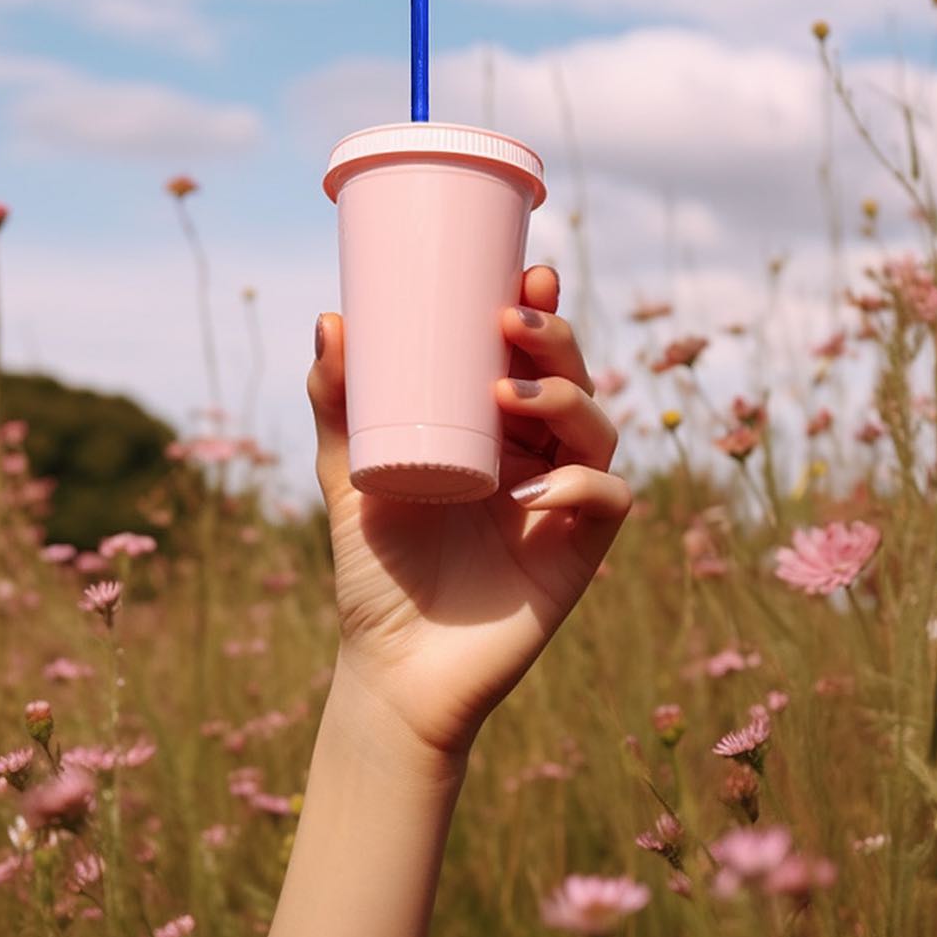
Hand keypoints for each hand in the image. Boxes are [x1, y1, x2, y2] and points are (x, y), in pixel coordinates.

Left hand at [308, 264, 631, 766]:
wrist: (393, 666)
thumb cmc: (376, 570)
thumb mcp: (348, 474)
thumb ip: (337, 404)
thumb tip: (330, 321)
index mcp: (493, 430)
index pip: (530, 357)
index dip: (541, 309)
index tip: (525, 270)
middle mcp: (536, 457)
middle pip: (573, 379)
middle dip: (555, 339)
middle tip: (512, 319)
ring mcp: (561, 503)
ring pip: (598, 429)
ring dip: (564, 398)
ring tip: (507, 395)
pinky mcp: (579, 551)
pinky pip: (606, 501)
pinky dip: (580, 485)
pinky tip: (532, 490)